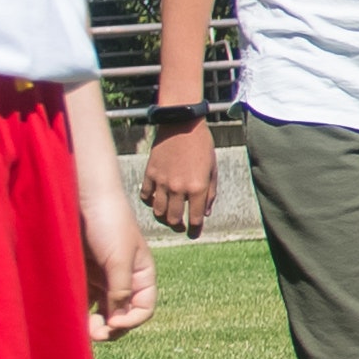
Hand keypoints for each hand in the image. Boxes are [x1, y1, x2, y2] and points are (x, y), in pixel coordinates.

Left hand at [81, 176, 157, 339]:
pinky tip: (72, 316)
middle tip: (94, 334)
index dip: (131, 320)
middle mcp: (124, 279)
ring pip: (103, 311)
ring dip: (95, 323)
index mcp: (142, 274)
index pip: (144, 308)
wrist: (84, 196)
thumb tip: (117, 320)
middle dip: (111, 327)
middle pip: (123, 314)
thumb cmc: (108, 222)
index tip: (112, 324)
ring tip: (82, 329)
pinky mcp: (83, 274)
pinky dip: (81, 311)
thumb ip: (120, 290)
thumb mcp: (119, 258)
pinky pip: (84, 300)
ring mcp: (103, 277)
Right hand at [140, 118, 216, 235]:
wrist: (182, 124)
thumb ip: (210, 193)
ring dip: (163, 218)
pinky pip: (145, 196)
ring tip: (167, 217)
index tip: (193, 234)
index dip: (194, 230)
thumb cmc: (202, 145)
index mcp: (198, 188)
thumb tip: (205, 213)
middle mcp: (179, 188)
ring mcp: (162, 182)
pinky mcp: (150, 174)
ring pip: (158, 211)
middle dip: (178, 227)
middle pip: (173, 219)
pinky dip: (149, 202)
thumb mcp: (213, 169)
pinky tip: (154, 201)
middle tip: (180, 227)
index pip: (195, 219)